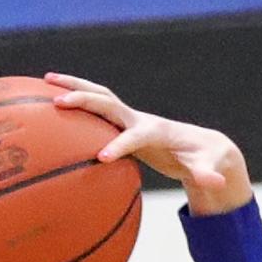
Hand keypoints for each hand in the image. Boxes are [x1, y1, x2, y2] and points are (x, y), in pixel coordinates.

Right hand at [45, 73, 251, 213]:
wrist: (201, 145)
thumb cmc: (203, 159)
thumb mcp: (207, 168)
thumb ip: (208, 174)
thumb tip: (214, 181)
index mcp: (157, 131)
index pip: (135, 135)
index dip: (120, 145)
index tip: (102, 158)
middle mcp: (140, 119)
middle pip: (109, 103)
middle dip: (85, 102)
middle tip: (59, 103)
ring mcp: (130, 119)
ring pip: (99, 96)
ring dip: (75, 87)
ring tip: (46, 80)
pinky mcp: (123, 124)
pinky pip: (96, 109)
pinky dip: (77, 100)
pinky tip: (53, 101)